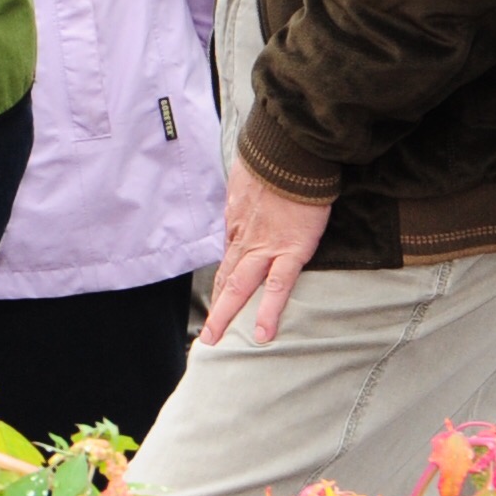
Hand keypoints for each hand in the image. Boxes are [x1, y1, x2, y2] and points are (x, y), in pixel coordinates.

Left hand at [205, 166, 333, 346]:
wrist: (289, 154)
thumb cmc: (274, 163)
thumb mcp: (250, 182)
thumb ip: (248, 199)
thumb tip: (247, 198)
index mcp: (238, 226)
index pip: (227, 262)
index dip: (220, 286)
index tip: (215, 303)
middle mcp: (245, 240)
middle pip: (226, 280)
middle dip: (215, 309)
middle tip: (205, 336)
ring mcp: (265, 248)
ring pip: (239, 288)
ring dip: (225, 316)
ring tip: (215, 341)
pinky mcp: (290, 251)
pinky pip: (277, 288)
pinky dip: (267, 312)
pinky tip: (261, 334)